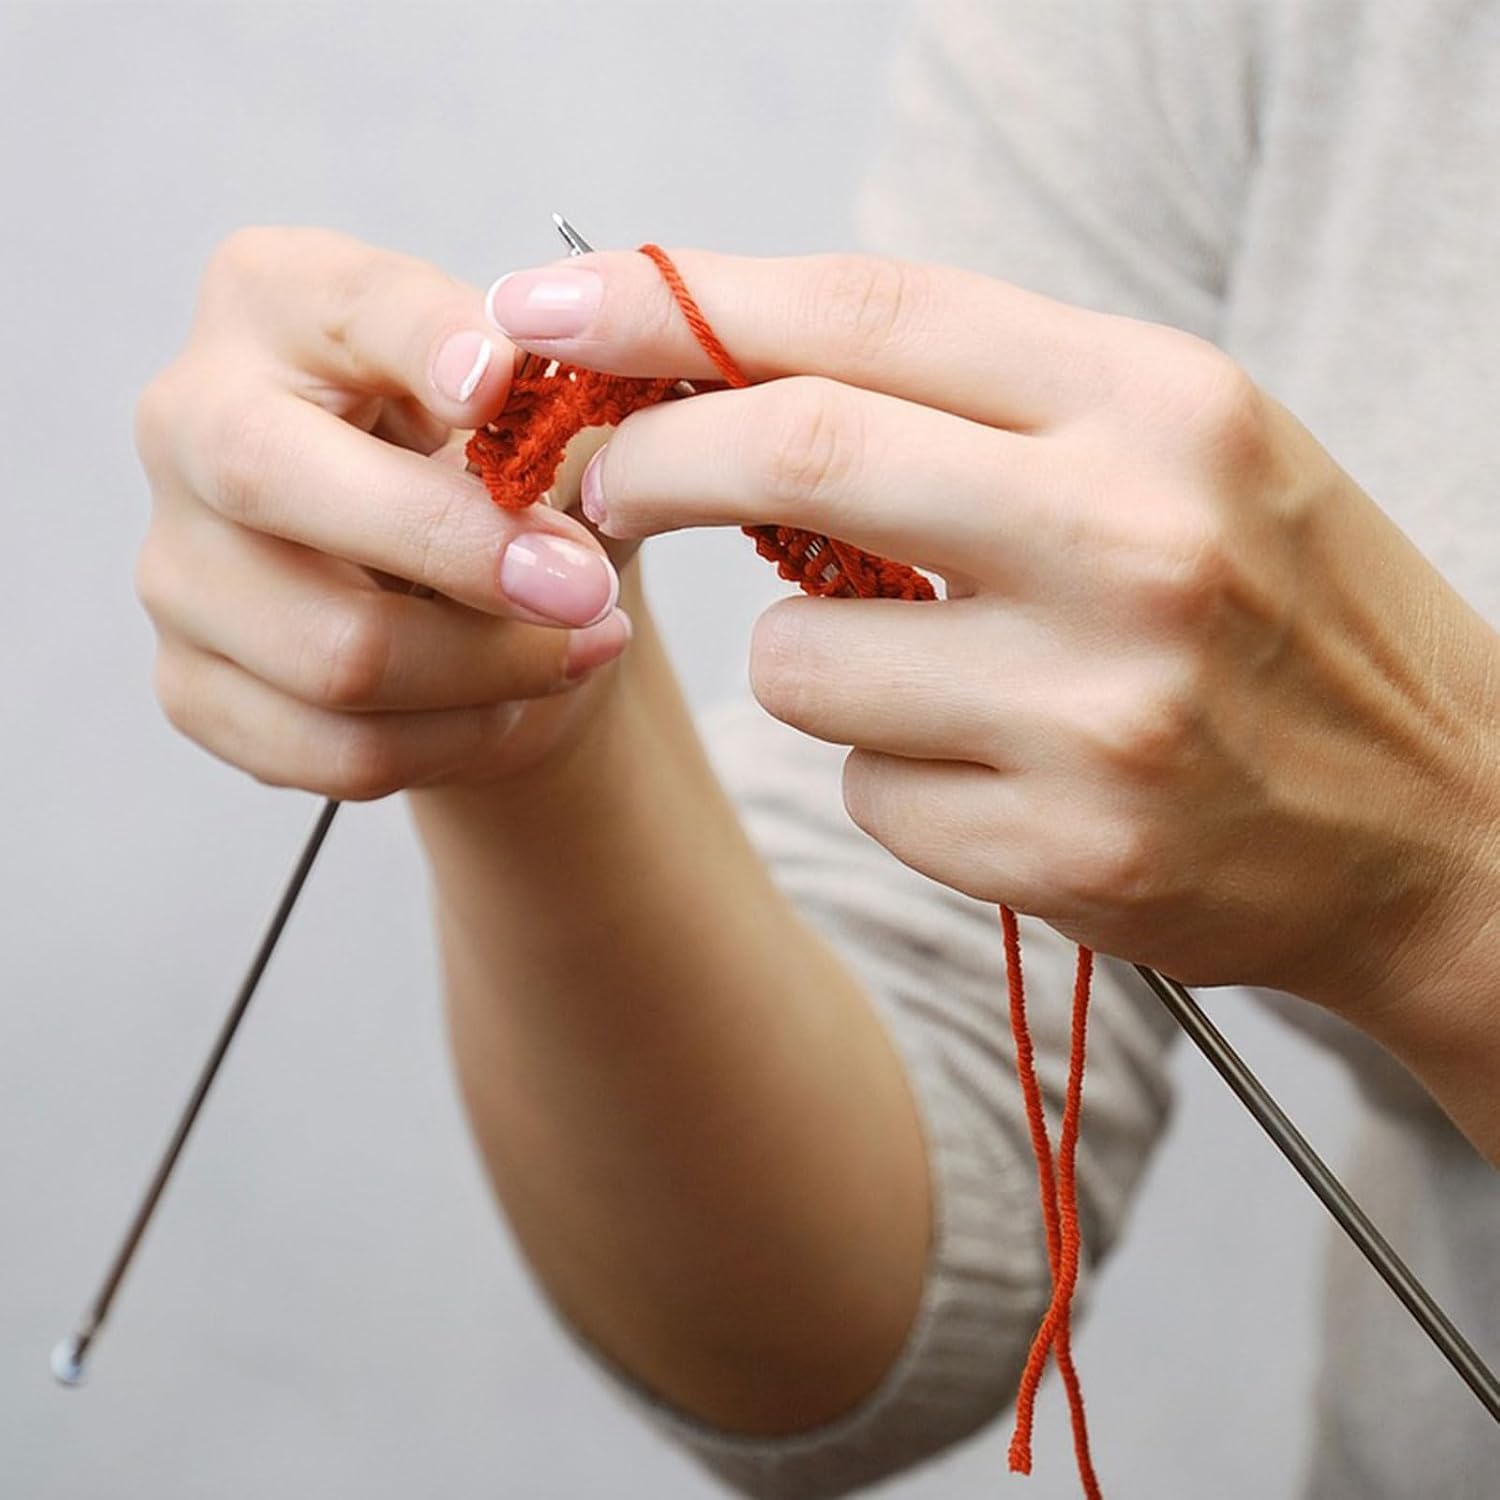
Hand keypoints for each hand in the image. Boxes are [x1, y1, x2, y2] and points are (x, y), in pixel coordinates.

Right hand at [134, 227, 636, 800]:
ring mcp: (177, 566)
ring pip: (334, 653)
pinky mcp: (195, 686)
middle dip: (462, 551)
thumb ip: (542, 383)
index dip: (421, 341)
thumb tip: (518, 383)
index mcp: (273, 301)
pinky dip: (455, 739)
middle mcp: (190, 423)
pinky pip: (340, 751)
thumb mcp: (538, 403)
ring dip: (492, 668)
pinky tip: (510, 703)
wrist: (477, 595)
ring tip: (579, 646)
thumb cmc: (504, 472)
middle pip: (275, 483)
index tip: (502, 384)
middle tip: (585, 587)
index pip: (338, 303)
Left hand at [485, 249, 1499, 1032]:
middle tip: (606, 486)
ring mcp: (1101, 709)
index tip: (553, 313)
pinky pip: (864, 794)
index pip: (866, 313)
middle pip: (796, 455)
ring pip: (802, 661)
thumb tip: (734, 375)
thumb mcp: (1174, 451)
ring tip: (943, 681)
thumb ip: (977, 404)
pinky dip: (891, 778)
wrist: (1441, 815)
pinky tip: (1005, 782)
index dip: (679, 303)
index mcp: (1158, 402)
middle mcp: (1135, 539)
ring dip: (817, 663)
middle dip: (657, 464)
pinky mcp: (1068, 852)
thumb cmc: (1280, 612)